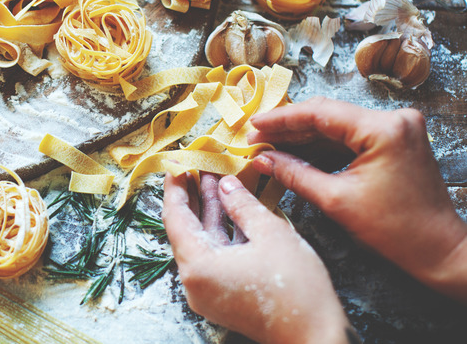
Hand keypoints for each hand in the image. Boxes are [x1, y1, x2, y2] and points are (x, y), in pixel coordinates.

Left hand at [163, 172, 351, 343]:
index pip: (175, 218)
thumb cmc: (296, 289)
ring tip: (214, 179)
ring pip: (201, 242)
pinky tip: (230, 208)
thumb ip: (242, 204)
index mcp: (198, 266)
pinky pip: (213, 256)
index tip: (177, 164)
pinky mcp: (222, 295)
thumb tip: (225, 183)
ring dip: (209, 212)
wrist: (316, 337)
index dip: (175, 188)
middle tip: (197, 166)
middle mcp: (195, 282)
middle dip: (193, 196)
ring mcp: (207, 291)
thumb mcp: (271, 233)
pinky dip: (220, 232)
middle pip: (185, 230)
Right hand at [248, 97, 466, 301]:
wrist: (438, 249)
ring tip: (270, 148)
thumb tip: (262, 159)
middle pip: (328, 115)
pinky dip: (323, 147)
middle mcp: (394, 119)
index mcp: (383, 129)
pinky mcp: (395, 140)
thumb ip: (295, 174)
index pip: (320, 113)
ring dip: (304, 137)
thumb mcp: (336, 201)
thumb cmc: (394, 230)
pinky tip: (296, 154)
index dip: (281, 119)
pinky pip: (351, 137)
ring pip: (337, 125)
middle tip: (256, 139)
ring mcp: (397, 128)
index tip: (253, 125)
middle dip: (289, 128)